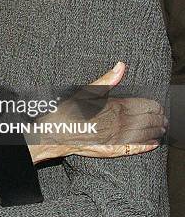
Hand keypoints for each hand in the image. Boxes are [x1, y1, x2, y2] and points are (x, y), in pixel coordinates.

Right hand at [29, 62, 164, 162]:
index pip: (144, 106)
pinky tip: (152, 144)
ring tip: (161, 128)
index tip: (158, 106)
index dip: (154, 106)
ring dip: (155, 131)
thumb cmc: (66, 112)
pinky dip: (145, 147)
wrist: (53, 134)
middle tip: (163, 117)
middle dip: (158, 118)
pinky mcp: (111, 150)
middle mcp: (119, 124)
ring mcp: (116, 138)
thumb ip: (106, 80)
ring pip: (144, 135)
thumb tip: (121, 66)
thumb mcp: (85, 90)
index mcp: (115, 107)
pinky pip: (133, 149)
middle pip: (147, 121)